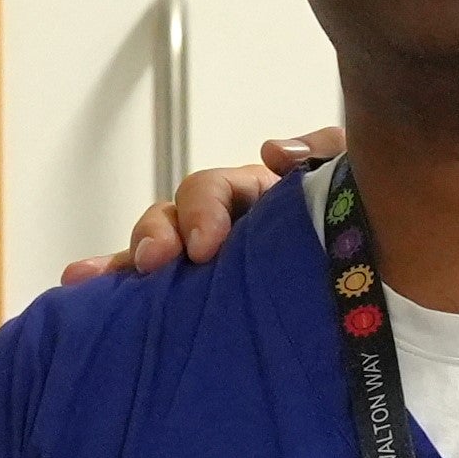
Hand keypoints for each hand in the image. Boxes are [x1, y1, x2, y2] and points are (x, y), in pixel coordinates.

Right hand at [66, 129, 342, 285]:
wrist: (380, 297)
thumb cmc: (360, 230)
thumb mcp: (351, 182)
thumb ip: (325, 152)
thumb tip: (273, 152)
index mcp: (255, 200)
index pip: (211, 191)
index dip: (200, 210)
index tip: (204, 246)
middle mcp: (223, 229)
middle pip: (170, 218)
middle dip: (156, 235)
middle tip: (158, 261)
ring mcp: (205, 268)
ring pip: (152, 254)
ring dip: (122, 262)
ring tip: (90, 277)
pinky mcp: (194, 305)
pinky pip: (149, 296)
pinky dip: (111, 288)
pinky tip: (79, 286)